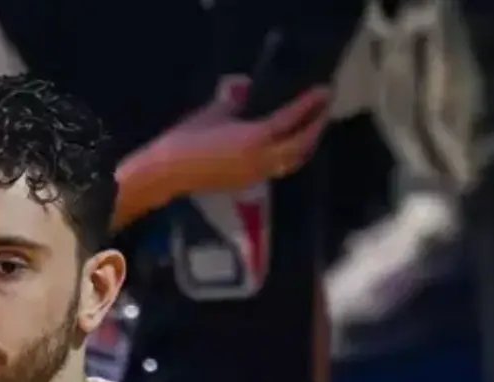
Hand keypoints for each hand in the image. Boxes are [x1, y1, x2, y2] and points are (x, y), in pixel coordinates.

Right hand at [149, 85, 330, 194]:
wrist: (168, 173)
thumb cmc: (186, 138)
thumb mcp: (212, 113)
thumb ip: (234, 101)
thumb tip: (246, 88)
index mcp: (254, 137)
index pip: (291, 120)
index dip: (310, 105)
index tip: (324, 90)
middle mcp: (262, 158)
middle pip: (301, 144)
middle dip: (316, 126)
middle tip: (324, 108)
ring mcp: (256, 173)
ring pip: (293, 160)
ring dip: (307, 144)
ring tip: (313, 127)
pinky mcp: (248, 182)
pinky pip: (279, 168)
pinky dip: (291, 156)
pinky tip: (290, 145)